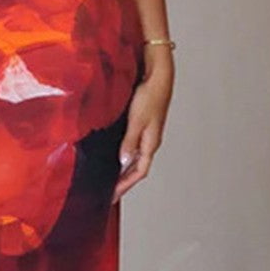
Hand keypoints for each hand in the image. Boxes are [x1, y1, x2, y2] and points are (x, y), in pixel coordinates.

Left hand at [111, 54, 173, 203]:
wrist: (158, 75)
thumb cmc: (151, 95)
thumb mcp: (137, 121)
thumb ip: (129, 142)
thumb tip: (123, 162)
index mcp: (151, 143)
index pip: (139, 172)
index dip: (125, 185)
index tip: (113, 195)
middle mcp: (150, 140)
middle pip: (137, 168)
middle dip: (124, 181)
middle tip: (111, 192)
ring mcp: (147, 133)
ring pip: (135, 158)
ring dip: (124, 169)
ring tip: (112, 178)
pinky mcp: (142, 124)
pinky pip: (133, 146)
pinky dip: (124, 154)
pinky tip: (116, 154)